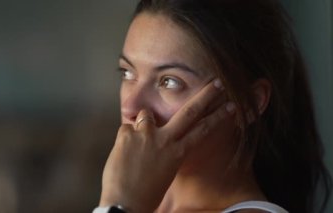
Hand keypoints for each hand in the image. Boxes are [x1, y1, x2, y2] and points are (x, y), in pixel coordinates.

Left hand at [99, 78, 235, 212]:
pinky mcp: (127, 134)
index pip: (203, 130)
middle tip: (217, 83)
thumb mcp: (164, 171)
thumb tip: (158, 138)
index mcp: (177, 153)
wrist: (123, 205)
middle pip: (189, 111)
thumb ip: (165, 150)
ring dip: (143, 123)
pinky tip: (123, 153)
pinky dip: (125, 138)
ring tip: (137, 142)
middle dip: (206, 95)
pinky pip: (126, 128)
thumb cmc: (145, 193)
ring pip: (147, 114)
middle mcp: (165, 140)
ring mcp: (146, 134)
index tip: (230, 105)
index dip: (218, 116)